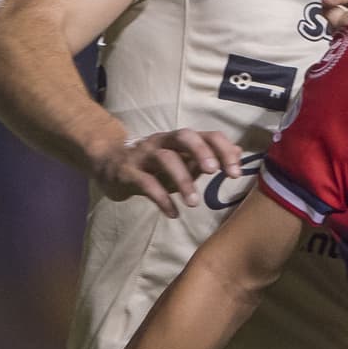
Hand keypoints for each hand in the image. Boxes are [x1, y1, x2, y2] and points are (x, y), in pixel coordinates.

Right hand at [92, 129, 243, 216]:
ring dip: (183, 180)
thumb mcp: (184, 160)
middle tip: (213, 172)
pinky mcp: (127, 171)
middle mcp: (163, 141)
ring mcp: (144, 154)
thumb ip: (209, 157)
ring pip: (165, 159)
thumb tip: (239, 151)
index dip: (224, 150)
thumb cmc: (154, 165)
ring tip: (194, 203)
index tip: (235, 172)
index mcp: (181, 139)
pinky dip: (161, 199)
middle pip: (185, 136)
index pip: (208, 135)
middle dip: (202, 152)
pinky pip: (146, 183)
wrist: (108, 164)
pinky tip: (173, 214)